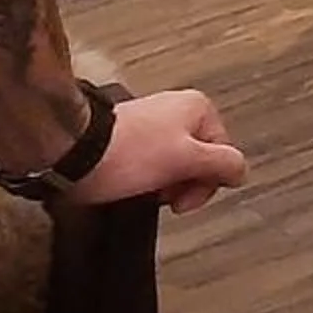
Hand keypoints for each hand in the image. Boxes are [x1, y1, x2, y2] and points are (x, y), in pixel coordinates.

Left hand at [72, 89, 246, 213]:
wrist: (71, 150)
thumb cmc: (132, 155)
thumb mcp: (186, 160)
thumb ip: (222, 164)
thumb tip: (241, 172)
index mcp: (198, 108)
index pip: (223, 154)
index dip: (207, 184)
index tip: (181, 204)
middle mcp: (177, 108)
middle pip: (199, 157)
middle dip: (184, 184)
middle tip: (163, 200)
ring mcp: (150, 120)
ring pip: (173, 162)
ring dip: (164, 183)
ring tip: (142, 192)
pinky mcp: (125, 135)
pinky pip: (148, 160)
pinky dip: (144, 176)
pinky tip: (129, 185)